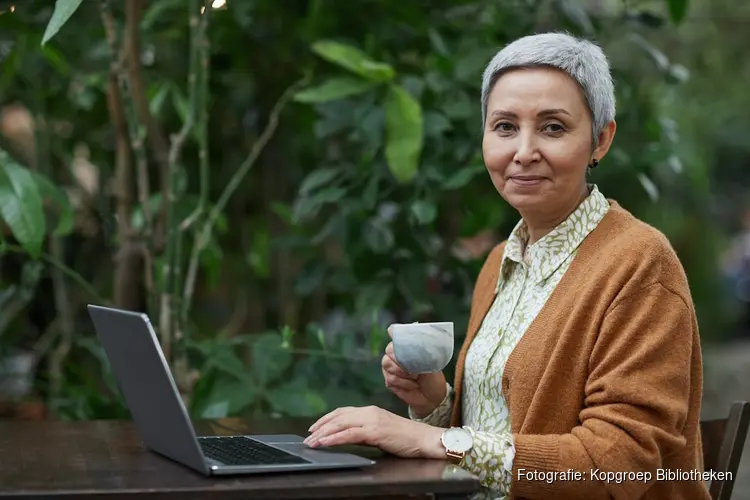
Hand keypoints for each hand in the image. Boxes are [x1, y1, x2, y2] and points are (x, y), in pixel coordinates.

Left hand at [303, 405, 444, 458]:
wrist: (424, 439)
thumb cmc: (406, 438)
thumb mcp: (381, 432)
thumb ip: (365, 432)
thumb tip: (347, 436)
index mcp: (370, 411)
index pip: (342, 412)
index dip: (326, 419)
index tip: (315, 427)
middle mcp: (369, 412)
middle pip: (338, 416)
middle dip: (320, 426)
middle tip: (308, 437)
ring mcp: (371, 420)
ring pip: (340, 424)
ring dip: (323, 433)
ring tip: (311, 442)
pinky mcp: (374, 431)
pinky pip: (349, 434)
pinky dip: (334, 438)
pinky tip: (325, 443)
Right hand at [382, 328, 446, 417]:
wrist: (432, 397)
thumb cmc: (433, 377)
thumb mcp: (432, 362)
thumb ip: (422, 351)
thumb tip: (416, 343)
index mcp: (407, 346)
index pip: (395, 333)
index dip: (394, 332)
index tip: (394, 333)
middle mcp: (396, 355)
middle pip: (389, 349)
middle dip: (401, 359)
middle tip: (414, 368)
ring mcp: (390, 367)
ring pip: (387, 364)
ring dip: (403, 372)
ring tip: (416, 377)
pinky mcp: (389, 381)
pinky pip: (390, 378)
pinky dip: (404, 383)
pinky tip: (412, 385)